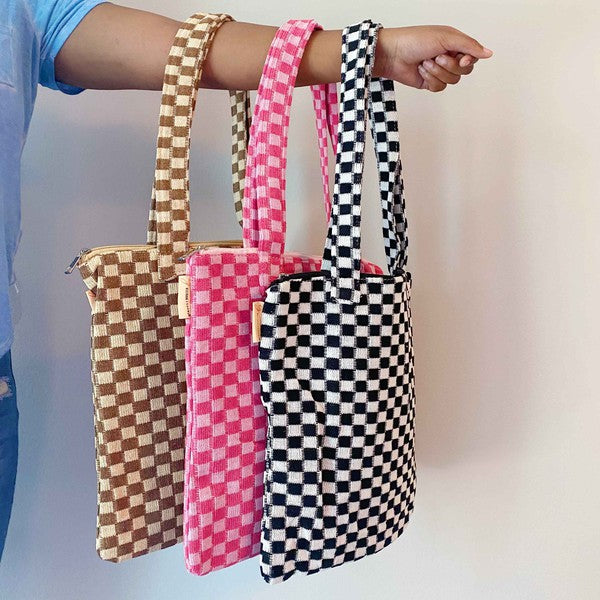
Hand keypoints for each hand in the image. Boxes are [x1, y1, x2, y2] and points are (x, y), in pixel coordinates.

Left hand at [375, 26, 492, 91]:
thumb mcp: (447, 38)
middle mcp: (448, 57)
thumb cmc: (416, 40)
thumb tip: (489, 53)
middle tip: (437, 58)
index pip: (472, 57)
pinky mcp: (429, 82)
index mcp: (454, 44)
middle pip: (464, 72)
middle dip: (450, 67)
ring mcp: (439, 71)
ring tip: (425, 62)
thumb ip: (469, 46)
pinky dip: (430, 80)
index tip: (461, 59)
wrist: (393, 54)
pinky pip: (439, 88)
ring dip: (438, 73)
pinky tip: (421, 71)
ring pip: (452, 81)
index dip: (468, 61)